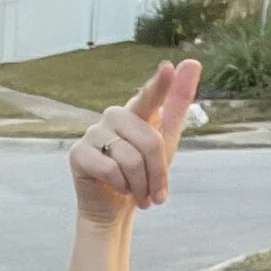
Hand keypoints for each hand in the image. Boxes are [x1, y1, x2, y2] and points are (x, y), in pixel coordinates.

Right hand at [69, 58, 201, 226]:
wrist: (115, 209)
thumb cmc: (141, 175)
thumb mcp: (166, 142)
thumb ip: (178, 104)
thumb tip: (192, 61)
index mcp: (136, 112)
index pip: (149, 97)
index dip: (159, 85)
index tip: (168, 69)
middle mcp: (113, 116)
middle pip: (149, 142)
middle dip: (158, 174)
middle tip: (157, 194)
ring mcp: (93, 132)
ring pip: (130, 160)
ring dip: (140, 186)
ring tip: (139, 196)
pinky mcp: (78, 153)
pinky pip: (110, 169)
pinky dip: (120, 187)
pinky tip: (118, 190)